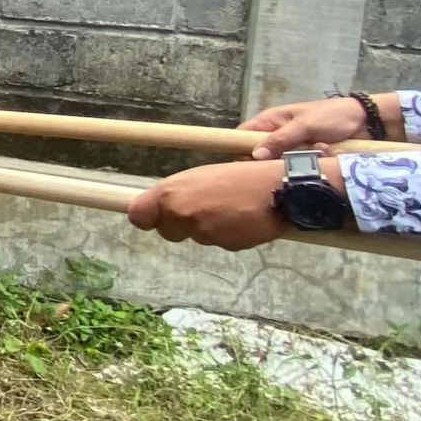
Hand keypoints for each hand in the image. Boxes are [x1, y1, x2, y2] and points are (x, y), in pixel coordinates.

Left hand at [127, 160, 291, 250]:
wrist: (281, 189)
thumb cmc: (240, 175)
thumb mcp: (201, 176)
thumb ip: (177, 193)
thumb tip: (163, 206)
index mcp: (171, 194)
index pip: (139, 216)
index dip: (147, 217)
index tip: (153, 215)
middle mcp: (183, 215)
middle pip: (167, 231)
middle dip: (179, 224)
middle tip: (201, 208)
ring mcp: (204, 233)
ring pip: (196, 236)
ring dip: (207, 227)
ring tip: (229, 208)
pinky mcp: (226, 245)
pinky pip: (219, 242)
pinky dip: (227, 234)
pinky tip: (242, 219)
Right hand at [239, 95, 393, 157]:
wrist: (366, 121)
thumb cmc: (332, 116)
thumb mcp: (304, 126)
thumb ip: (280, 140)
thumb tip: (254, 156)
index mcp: (271, 121)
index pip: (243, 135)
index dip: (240, 149)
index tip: (249, 164)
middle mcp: (279, 134)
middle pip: (263, 154)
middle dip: (280, 158)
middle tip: (294, 156)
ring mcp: (294, 146)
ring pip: (285, 162)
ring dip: (302, 159)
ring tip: (320, 148)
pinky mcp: (309, 156)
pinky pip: (303, 165)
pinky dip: (315, 160)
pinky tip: (329, 151)